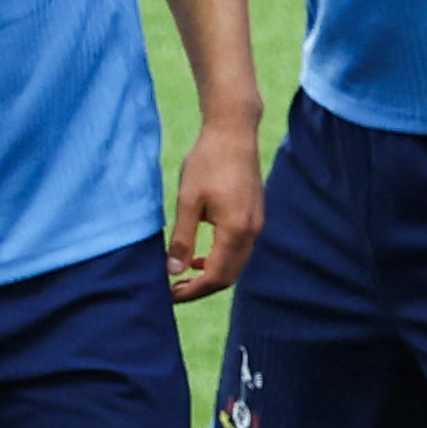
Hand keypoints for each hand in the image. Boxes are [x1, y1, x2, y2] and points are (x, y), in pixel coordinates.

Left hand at [166, 120, 264, 302]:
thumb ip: (183, 239)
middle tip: (174, 291)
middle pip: (229, 277)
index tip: (170, 295)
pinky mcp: (254, 217)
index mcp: (235, 230)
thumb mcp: (188, 200)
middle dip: (202, 289)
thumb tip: (173, 271)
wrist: (233, 132)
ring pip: (236, 265)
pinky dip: (221, 260)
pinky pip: (240, 250)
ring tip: (184, 276)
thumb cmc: (208, 161)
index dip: (193, 291)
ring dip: (212, 276)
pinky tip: (201, 257)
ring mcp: (256, 225)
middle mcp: (251, 232)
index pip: (216, 276)